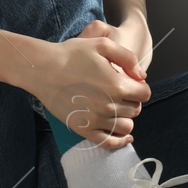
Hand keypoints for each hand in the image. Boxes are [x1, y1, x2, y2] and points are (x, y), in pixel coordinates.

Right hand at [31, 26, 150, 150]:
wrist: (43, 68)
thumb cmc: (71, 54)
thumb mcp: (103, 44)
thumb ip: (128, 58)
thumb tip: (142, 76)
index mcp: (118, 85)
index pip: (144, 94)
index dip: (139, 87)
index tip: (130, 83)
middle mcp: (110, 105)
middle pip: (135, 110)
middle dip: (132, 101)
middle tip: (119, 93)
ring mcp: (96, 120)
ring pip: (126, 127)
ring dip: (125, 118)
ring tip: (116, 108)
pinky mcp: (84, 129)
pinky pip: (109, 142)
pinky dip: (119, 141)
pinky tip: (123, 136)